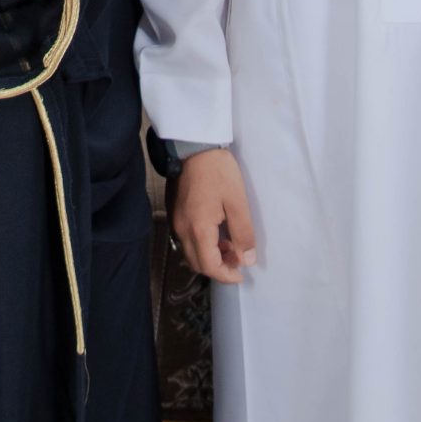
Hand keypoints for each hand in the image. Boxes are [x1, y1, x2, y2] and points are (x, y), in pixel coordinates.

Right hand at [170, 148, 257, 285]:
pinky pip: (186, 239)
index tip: (242, 273)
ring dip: (209, 256)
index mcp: (198, 229)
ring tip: (228, 243)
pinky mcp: (173, 212)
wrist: (193, 146)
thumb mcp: (237, 202)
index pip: (210, 266)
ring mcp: (175, 220)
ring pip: (190, 252)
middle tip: (237, 258)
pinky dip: (200, 244)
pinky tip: (214, 231)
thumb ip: (243, 234)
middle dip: (218, 268)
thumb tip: (246, 259)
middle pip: (197, 263)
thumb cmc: (218, 171)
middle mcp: (182, 229)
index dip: (227, 275)